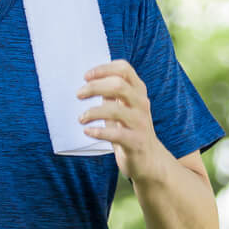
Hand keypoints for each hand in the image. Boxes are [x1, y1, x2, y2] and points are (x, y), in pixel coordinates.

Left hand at [78, 60, 159, 178]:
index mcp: (138, 91)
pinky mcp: (136, 142)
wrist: (149, 160)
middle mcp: (141, 104)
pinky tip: (88, 131)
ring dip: (93, 112)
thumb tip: (90, 80)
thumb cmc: (130, 130)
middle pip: (118, 85)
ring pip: (116, 110)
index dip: (103, 69)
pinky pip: (116, 134)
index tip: (86, 76)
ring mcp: (140, 123)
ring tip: (81, 118)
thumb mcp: (123, 107)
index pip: (124, 69)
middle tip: (79, 95)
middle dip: (94, 87)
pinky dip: (98, 131)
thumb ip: (112, 93)